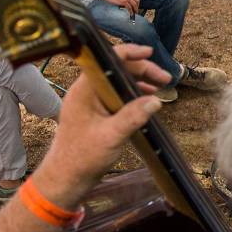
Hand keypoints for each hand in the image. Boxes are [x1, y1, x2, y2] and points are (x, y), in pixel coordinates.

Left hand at [34, 44, 171, 205]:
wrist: (66, 178)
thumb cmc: (82, 157)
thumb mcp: (111, 136)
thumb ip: (133, 116)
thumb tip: (155, 101)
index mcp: (85, 90)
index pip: (107, 60)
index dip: (129, 53)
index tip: (150, 53)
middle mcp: (87, 91)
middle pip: (116, 70)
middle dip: (142, 70)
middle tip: (165, 78)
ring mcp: (91, 102)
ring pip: (118, 83)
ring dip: (140, 83)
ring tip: (161, 87)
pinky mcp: (96, 113)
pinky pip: (117, 97)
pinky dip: (133, 96)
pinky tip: (148, 102)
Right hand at [100, 0, 139, 14]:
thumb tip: (131, 2)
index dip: (138, 2)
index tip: (137, 5)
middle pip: (137, 0)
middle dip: (137, 6)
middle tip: (136, 10)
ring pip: (134, 4)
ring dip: (135, 9)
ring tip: (134, 13)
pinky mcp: (124, 1)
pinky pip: (129, 7)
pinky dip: (131, 11)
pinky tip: (130, 13)